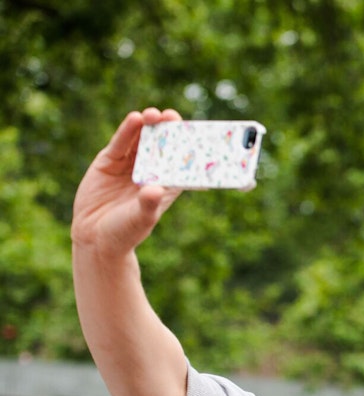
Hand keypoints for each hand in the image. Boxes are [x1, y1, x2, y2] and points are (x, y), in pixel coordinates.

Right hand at [71, 108, 183, 257]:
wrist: (95, 237)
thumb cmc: (126, 231)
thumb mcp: (141, 218)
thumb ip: (148, 203)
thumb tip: (155, 189)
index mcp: (165, 184)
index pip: (179, 161)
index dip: (185, 146)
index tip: (193, 133)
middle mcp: (149, 170)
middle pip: (161, 145)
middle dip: (167, 130)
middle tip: (172, 117)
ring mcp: (129, 164)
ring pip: (141, 140)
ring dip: (148, 125)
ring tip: (154, 114)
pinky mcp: (110, 161)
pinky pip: (121, 143)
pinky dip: (128, 131)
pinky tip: (135, 119)